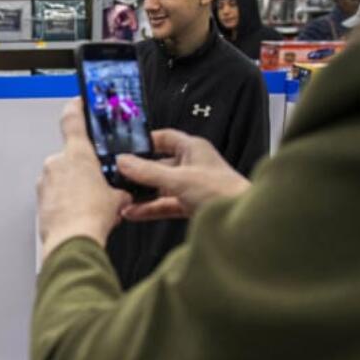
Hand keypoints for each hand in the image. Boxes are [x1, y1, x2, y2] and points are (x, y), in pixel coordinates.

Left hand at [39, 99, 132, 259]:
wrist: (72, 241)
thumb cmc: (90, 218)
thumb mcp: (117, 198)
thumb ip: (118, 189)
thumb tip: (122, 194)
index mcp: (77, 154)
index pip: (73, 118)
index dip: (76, 107)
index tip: (77, 101)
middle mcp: (56, 163)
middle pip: (71, 156)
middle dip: (83, 169)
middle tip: (97, 185)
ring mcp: (45, 181)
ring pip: (61, 177)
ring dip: (73, 187)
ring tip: (88, 205)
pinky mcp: (39, 199)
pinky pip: (54, 194)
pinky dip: (64, 200)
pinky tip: (77, 213)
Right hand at [117, 130, 249, 220]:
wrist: (241, 221)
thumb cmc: (222, 191)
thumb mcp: (178, 178)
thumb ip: (148, 171)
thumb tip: (123, 161)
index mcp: (193, 149)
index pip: (164, 138)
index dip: (145, 141)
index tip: (125, 147)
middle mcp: (191, 165)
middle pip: (157, 165)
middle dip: (138, 173)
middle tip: (117, 177)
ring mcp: (189, 186)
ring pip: (159, 187)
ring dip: (141, 194)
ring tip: (121, 198)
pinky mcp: (188, 204)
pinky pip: (163, 204)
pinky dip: (148, 208)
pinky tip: (133, 212)